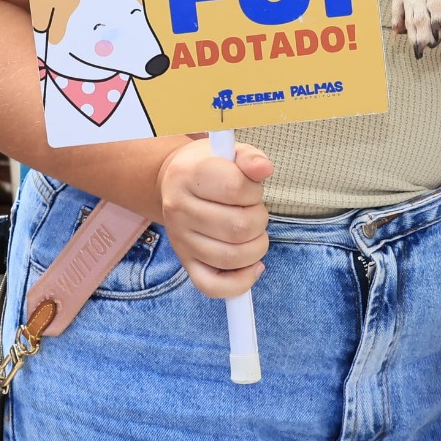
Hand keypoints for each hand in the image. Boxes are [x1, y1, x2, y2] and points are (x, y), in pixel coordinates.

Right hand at [154, 138, 269, 299]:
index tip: (252, 188)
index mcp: (188, 176)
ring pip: (232, 257)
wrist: (175, 181)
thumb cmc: (210, 167)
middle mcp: (179, 210)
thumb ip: (250, 158)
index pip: (234, 188)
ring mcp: (181, 240)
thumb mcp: (229, 153)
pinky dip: (241, 282)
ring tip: (253, 232)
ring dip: (257, 247)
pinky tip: (253, 266)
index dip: (254, 190)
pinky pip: (214, 287)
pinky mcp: (186, 263)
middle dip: (259, 219)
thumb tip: (264, 169)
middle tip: (253, 210)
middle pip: (238, 227)